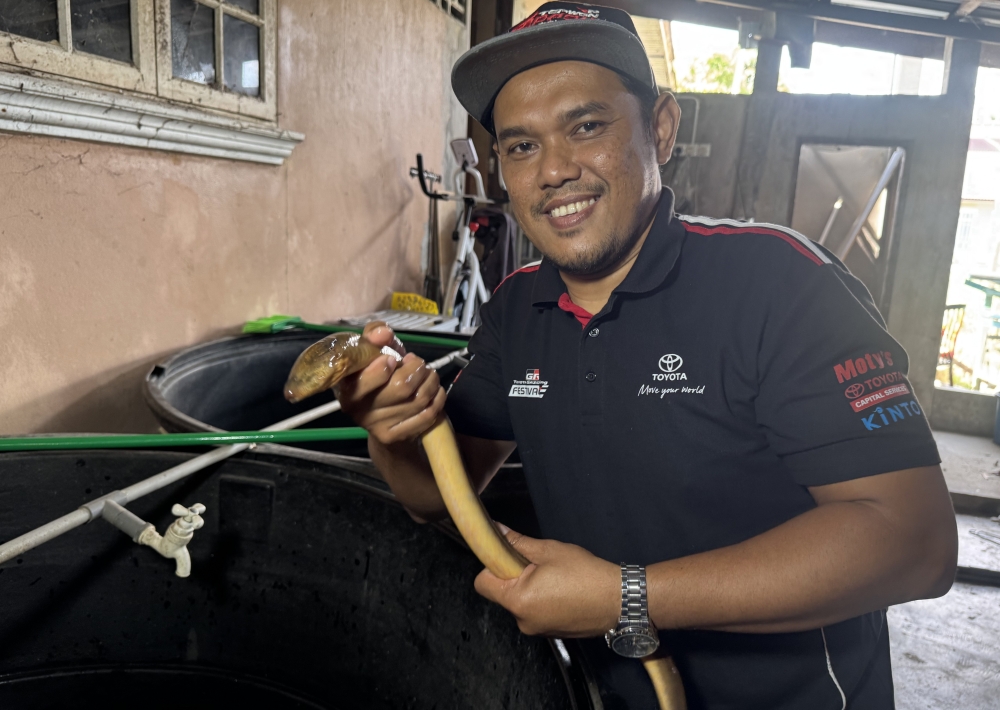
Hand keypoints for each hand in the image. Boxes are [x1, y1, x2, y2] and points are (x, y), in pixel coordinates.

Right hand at [336, 322, 445, 444]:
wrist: (380, 419)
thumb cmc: (377, 377)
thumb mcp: (372, 351)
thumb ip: (375, 334)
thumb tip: (383, 333)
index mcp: (346, 385)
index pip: (368, 376)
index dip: (387, 364)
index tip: (393, 358)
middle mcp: (356, 409)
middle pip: (401, 387)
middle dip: (418, 369)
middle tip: (418, 364)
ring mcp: (375, 426)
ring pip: (418, 399)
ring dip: (431, 381)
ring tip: (428, 375)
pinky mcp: (393, 437)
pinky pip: (427, 415)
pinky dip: (437, 398)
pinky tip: (434, 392)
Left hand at [474, 527, 620, 637]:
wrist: (619, 600)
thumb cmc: (585, 574)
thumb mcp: (549, 550)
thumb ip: (518, 543)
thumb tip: (496, 531)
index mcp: (518, 601)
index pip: (482, 584)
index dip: (492, 565)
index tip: (509, 556)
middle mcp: (522, 621)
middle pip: (501, 593)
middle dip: (514, 576)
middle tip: (539, 564)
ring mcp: (537, 630)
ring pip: (520, 602)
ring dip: (530, 588)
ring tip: (556, 578)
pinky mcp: (551, 633)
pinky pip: (536, 612)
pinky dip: (543, 600)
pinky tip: (563, 591)